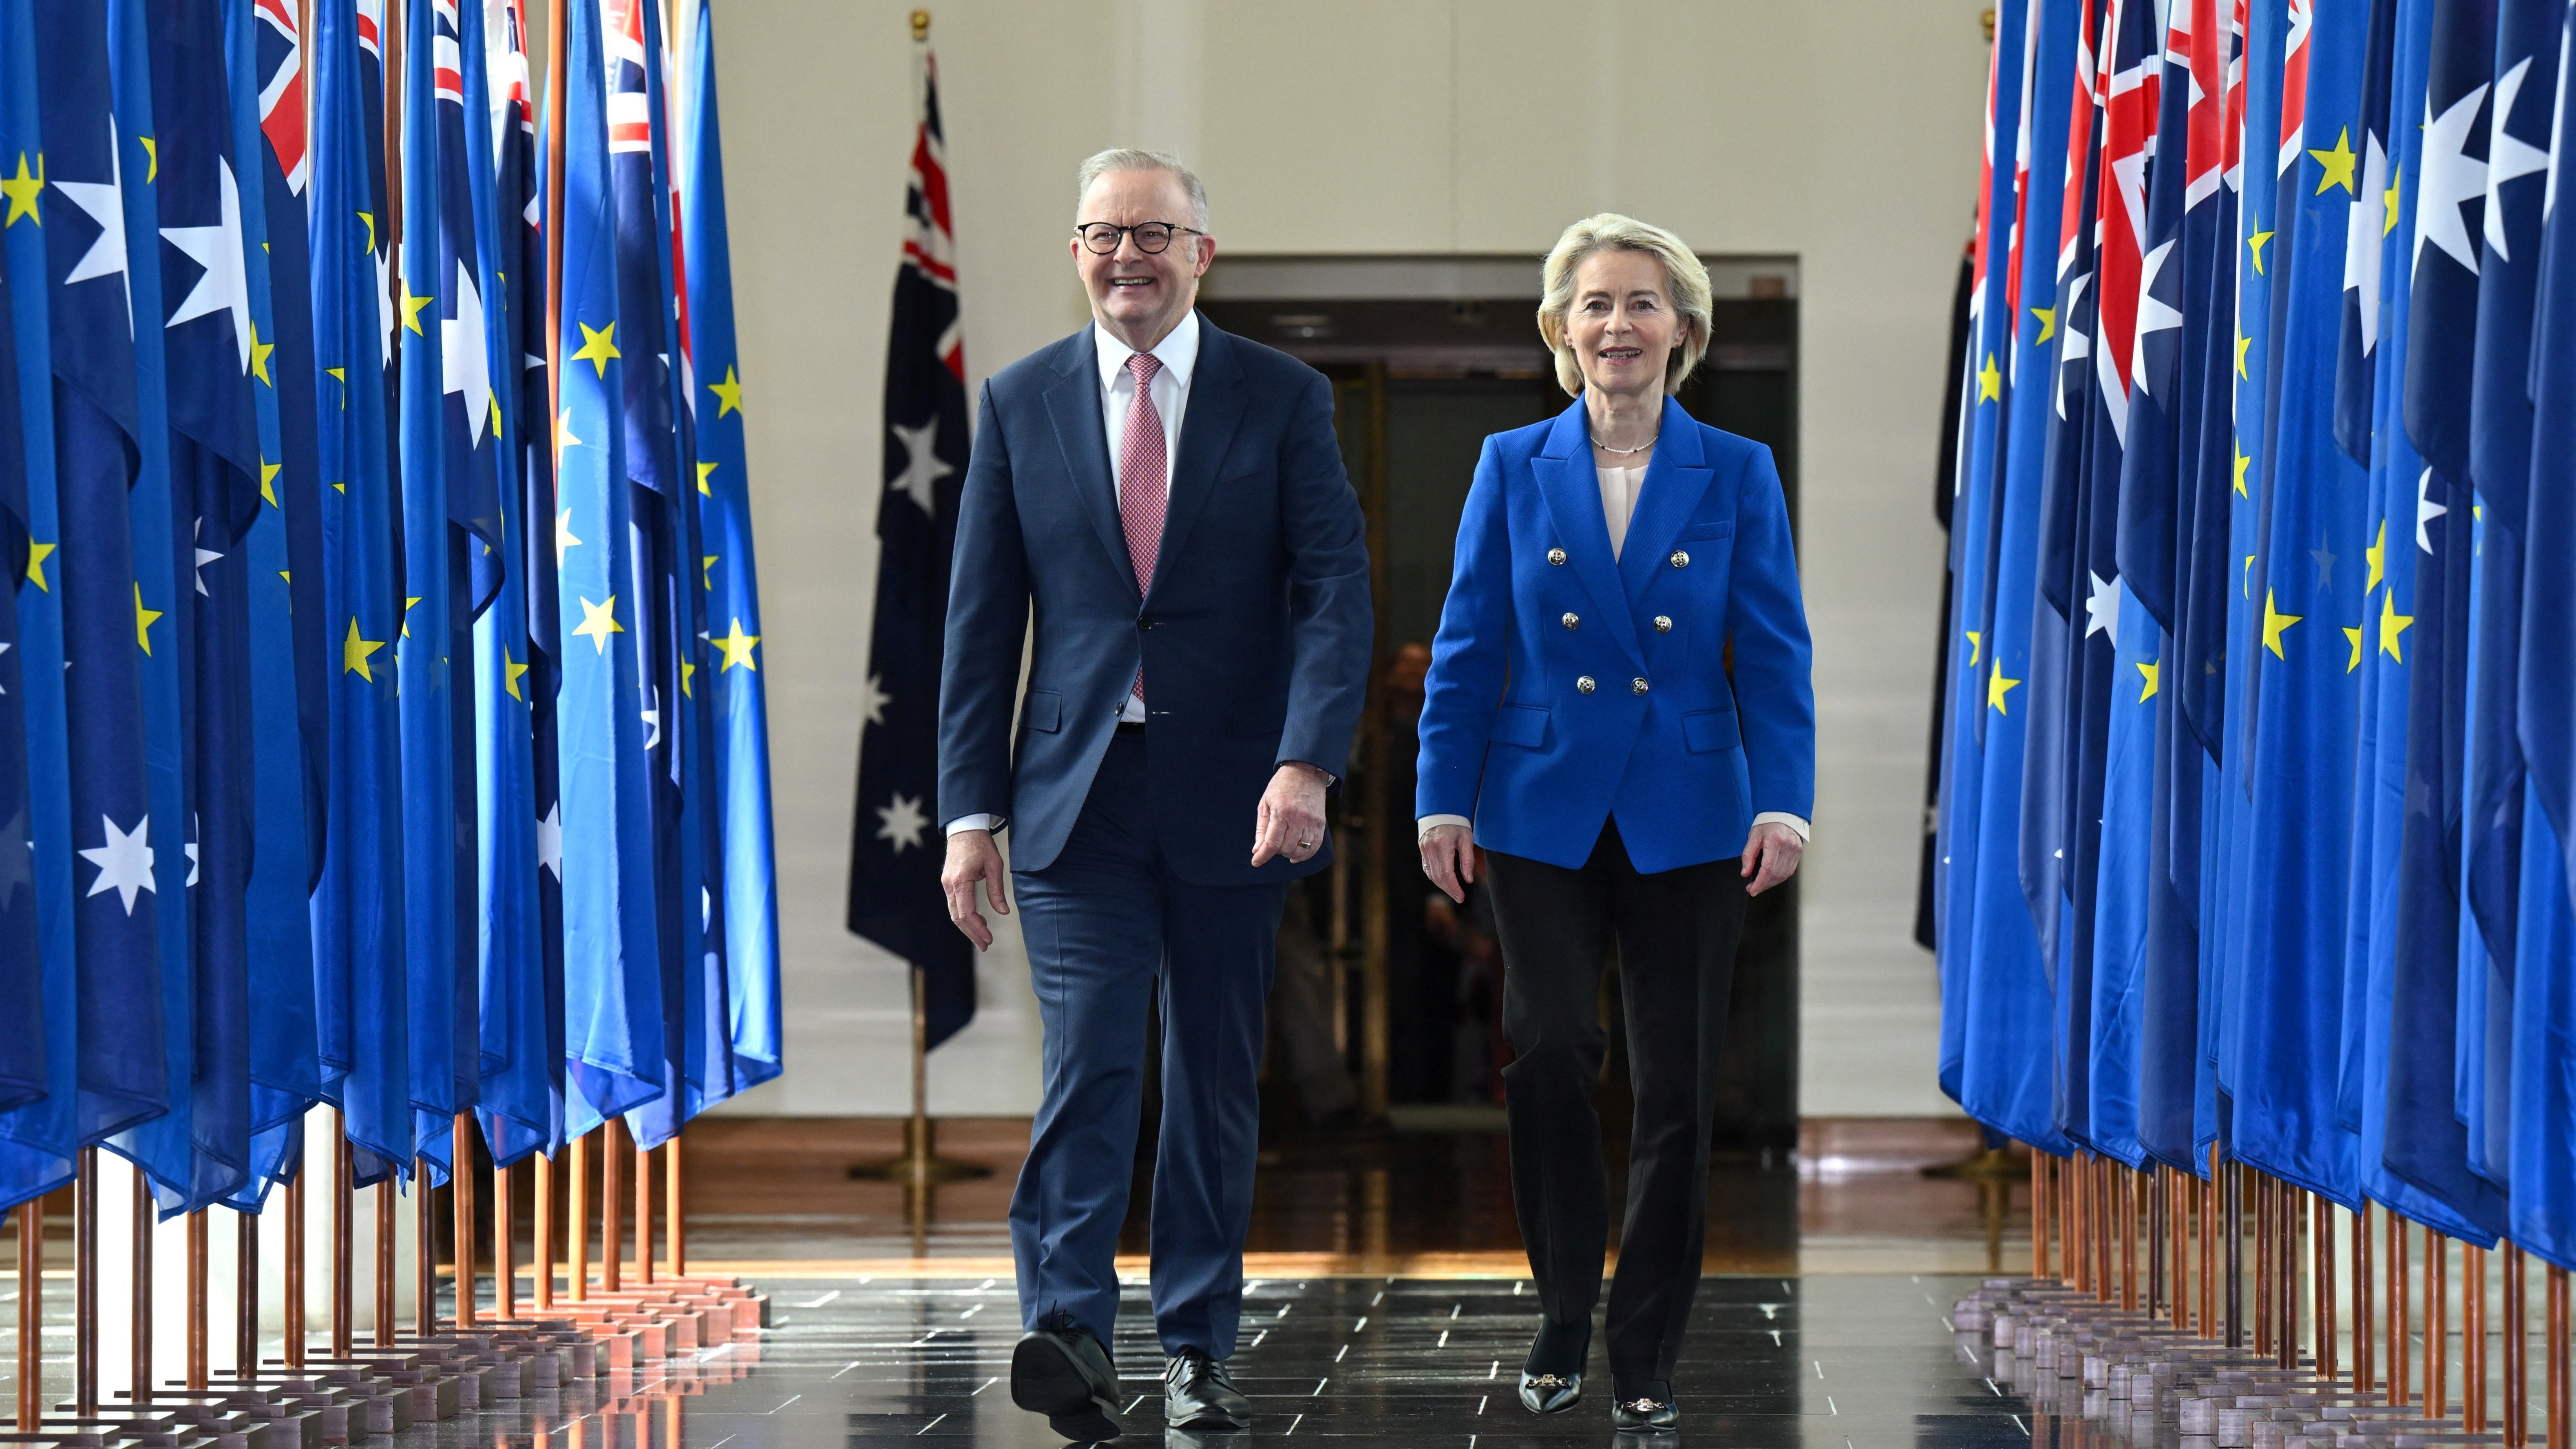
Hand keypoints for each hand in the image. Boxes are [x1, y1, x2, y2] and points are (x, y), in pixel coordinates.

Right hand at [942, 828, 1010, 949]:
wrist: (965, 828)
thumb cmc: (980, 844)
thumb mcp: (994, 865)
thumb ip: (997, 890)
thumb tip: (1003, 911)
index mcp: (960, 881)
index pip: (966, 912)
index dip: (977, 928)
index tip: (988, 938)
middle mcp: (950, 885)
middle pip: (958, 917)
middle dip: (972, 933)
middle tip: (985, 945)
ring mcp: (947, 885)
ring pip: (954, 913)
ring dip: (968, 927)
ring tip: (982, 938)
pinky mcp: (948, 883)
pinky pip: (954, 905)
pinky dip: (965, 916)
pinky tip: (978, 920)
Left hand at [1250, 762, 1329, 866]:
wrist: (1305, 772)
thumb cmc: (1281, 787)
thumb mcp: (1265, 804)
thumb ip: (1261, 829)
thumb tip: (1257, 850)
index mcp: (1281, 812)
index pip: (1272, 843)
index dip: (1263, 856)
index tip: (1256, 862)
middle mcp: (1298, 818)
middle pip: (1286, 848)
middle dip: (1276, 851)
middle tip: (1273, 843)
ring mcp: (1312, 822)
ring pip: (1300, 851)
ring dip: (1289, 853)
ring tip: (1284, 847)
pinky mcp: (1321, 824)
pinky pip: (1314, 847)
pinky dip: (1304, 854)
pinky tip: (1296, 853)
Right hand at [1420, 822, 1475, 903]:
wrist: (1441, 811)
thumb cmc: (1457, 824)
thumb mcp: (1467, 839)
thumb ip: (1468, 860)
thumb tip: (1468, 880)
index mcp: (1442, 844)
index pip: (1446, 873)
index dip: (1454, 888)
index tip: (1461, 896)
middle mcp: (1430, 848)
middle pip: (1437, 877)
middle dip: (1449, 890)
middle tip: (1459, 897)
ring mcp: (1424, 849)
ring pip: (1431, 874)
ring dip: (1442, 886)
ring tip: (1453, 892)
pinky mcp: (1422, 850)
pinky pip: (1427, 869)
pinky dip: (1435, 878)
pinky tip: (1444, 882)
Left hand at [1740, 821, 1803, 896]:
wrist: (1784, 815)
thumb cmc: (1768, 824)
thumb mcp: (1753, 836)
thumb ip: (1748, 855)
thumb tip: (1745, 873)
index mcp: (1775, 841)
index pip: (1767, 869)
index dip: (1759, 883)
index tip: (1752, 890)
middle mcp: (1788, 847)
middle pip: (1776, 874)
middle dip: (1763, 885)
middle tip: (1753, 889)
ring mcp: (1795, 851)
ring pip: (1783, 875)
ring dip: (1771, 883)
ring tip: (1760, 885)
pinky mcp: (1799, 854)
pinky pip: (1789, 871)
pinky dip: (1779, 878)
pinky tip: (1771, 879)